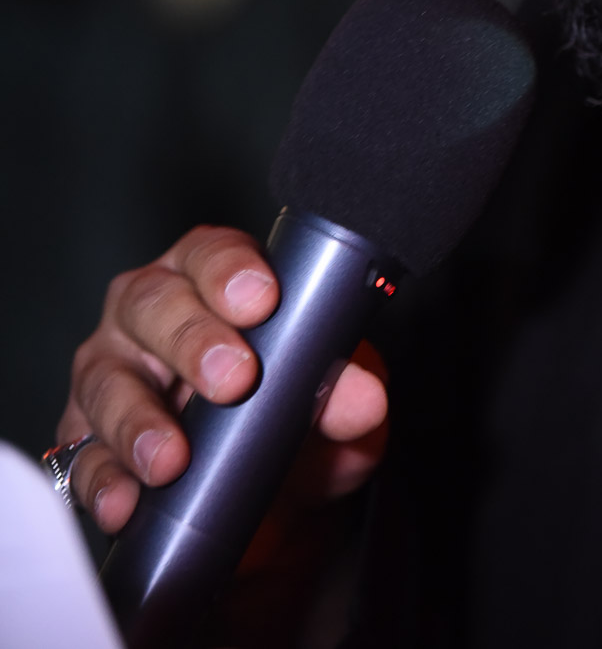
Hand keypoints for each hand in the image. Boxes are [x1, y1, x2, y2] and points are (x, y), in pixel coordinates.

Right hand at [57, 225, 388, 533]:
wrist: (268, 485)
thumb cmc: (290, 405)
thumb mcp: (330, 397)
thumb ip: (345, 389)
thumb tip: (363, 400)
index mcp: (209, 275)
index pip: (211, 252)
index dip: (230, 271)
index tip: (261, 300)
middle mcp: (150, 310)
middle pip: (152, 305)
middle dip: (191, 341)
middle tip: (233, 380)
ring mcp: (111, 371)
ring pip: (107, 379)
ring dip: (138, 420)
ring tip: (172, 459)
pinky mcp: (88, 437)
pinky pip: (83, 456)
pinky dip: (102, 480)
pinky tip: (125, 502)